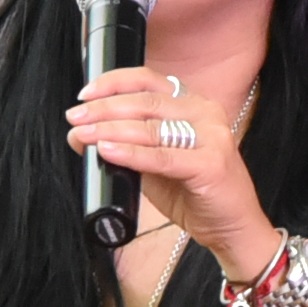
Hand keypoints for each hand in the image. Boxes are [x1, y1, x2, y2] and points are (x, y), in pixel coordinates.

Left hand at [65, 69, 275, 277]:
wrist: (232, 226)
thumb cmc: (196, 192)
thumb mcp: (158, 161)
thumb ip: (130, 145)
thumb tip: (83, 133)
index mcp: (194, 104)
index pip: (149, 80)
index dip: (113, 83)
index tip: (85, 95)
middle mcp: (206, 113)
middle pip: (145, 101)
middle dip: (103, 108)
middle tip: (75, 118)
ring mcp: (212, 137)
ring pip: (150, 126)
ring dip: (110, 129)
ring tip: (83, 135)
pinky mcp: (211, 165)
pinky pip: (161, 156)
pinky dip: (130, 153)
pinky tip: (108, 151)